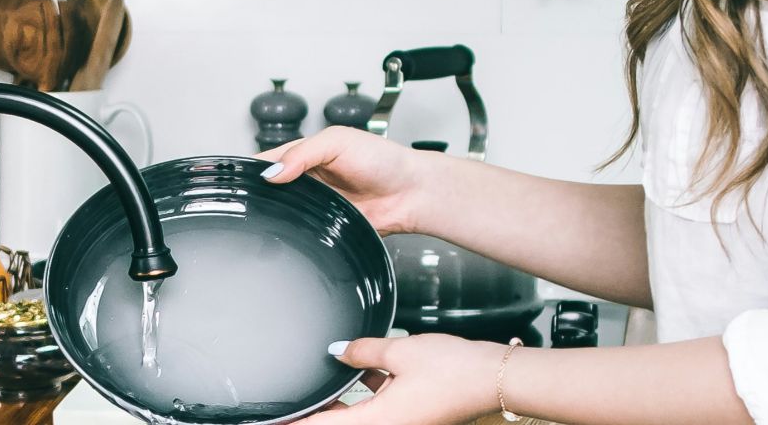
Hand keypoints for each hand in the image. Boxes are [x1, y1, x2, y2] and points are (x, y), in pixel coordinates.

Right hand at [257, 126, 428, 235]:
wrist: (411, 193)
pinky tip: (289, 230)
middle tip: (248, 200)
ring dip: (276, 213)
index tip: (238, 178)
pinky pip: (302, 231)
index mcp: (306, 153)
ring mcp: (316, 204)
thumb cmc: (384, 160)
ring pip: (283, 212)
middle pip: (271, 189)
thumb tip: (273, 172)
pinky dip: (294, 231)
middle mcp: (308, 179)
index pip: (269, 160)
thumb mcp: (339, 142)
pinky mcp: (325, 226)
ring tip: (268, 214)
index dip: (253, 168)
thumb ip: (303, 153)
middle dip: (260, 194)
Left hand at [301, 333, 500, 424]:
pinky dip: (364, 394)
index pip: (324, 424)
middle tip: (291, 402)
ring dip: (339, 403)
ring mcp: (401, 423)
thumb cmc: (455, 369)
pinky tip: (360, 371)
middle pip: (339, 422)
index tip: (274, 419)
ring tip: (319, 386)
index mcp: (380, 421)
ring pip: (357, 416)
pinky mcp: (412, 415)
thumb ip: (363, 351)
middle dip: (316, 412)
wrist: (493, 378)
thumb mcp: (400, 351)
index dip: (296, 422)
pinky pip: (376, 408)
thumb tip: (338, 351)